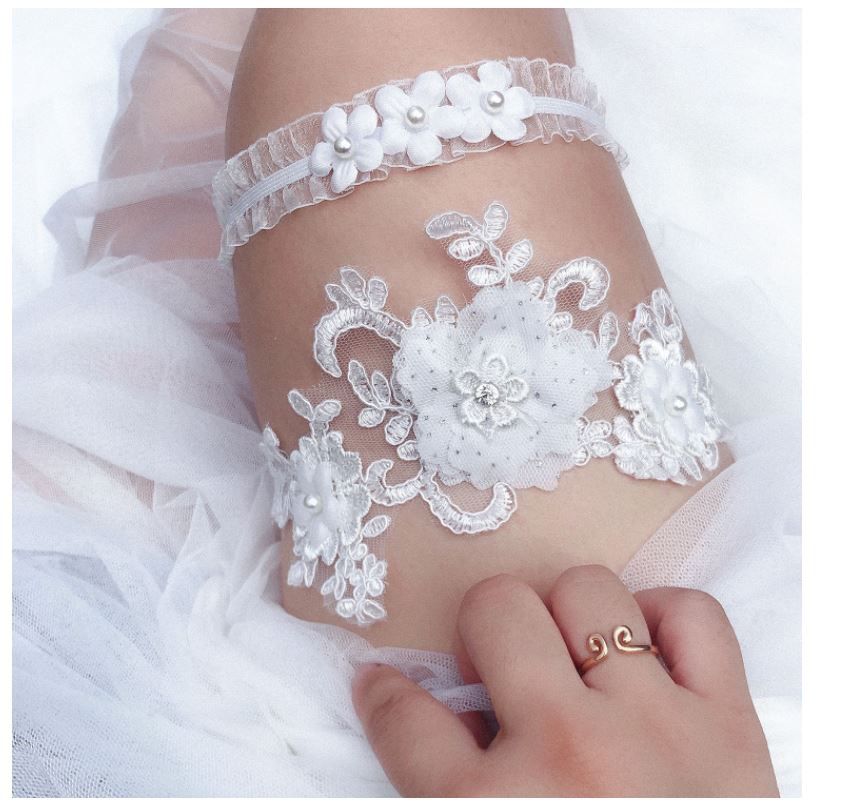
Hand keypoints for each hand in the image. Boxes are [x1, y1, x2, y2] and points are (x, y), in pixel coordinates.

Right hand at [352, 564, 778, 796]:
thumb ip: (440, 786)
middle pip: (496, 609)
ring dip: (567, 619)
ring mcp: (654, 729)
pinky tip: (645, 657)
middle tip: (498, 670)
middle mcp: (567, 752)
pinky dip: (662, 620)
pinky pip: (693, 615)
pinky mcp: (730, 728)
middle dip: (484, 629)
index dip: (384, 693)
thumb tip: (422, 701)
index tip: (383, 683)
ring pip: (588, 590)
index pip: (402, 716)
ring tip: (574, 662)